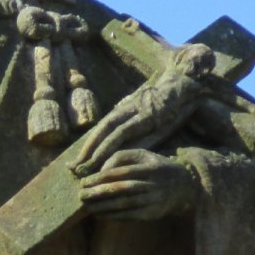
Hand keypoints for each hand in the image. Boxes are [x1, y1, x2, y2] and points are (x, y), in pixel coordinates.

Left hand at [69, 50, 211, 175]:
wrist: (180, 86)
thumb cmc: (162, 103)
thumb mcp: (142, 115)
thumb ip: (130, 127)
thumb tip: (115, 143)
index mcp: (122, 111)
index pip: (101, 130)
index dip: (89, 146)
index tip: (78, 161)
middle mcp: (124, 110)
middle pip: (100, 132)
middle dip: (87, 150)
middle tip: (75, 168)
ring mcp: (134, 113)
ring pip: (110, 133)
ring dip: (97, 150)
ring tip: (86, 166)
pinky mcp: (146, 116)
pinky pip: (125, 132)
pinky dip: (114, 145)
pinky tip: (107, 157)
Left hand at [80, 148, 197, 220]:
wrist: (184, 186)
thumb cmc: (156, 168)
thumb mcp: (143, 155)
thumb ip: (122, 157)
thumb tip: (101, 169)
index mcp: (149, 167)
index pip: (121, 172)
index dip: (100, 177)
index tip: (84, 181)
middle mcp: (153, 184)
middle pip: (122, 189)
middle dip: (99, 193)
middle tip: (82, 195)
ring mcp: (153, 200)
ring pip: (125, 204)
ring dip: (103, 207)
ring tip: (87, 207)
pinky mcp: (152, 214)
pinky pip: (130, 216)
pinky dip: (113, 216)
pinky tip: (100, 214)